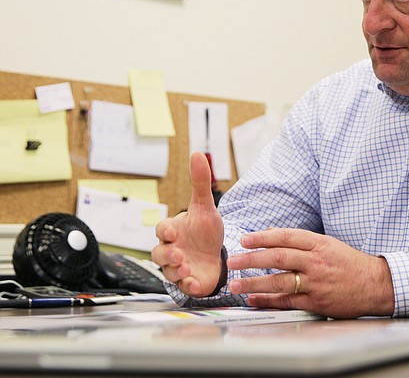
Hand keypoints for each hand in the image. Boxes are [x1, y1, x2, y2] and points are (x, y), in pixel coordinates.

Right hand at [152, 152, 225, 296]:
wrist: (217, 256)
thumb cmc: (206, 232)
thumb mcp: (206, 207)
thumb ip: (200, 183)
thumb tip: (197, 153)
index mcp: (173, 231)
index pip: (161, 229)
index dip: (165, 231)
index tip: (173, 232)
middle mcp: (172, 250)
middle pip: (158, 253)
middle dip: (167, 254)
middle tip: (179, 253)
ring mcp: (178, 268)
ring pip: (167, 272)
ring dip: (175, 270)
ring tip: (187, 266)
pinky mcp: (189, 282)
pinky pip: (182, 287)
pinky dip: (187, 285)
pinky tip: (195, 282)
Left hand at [226, 228, 394, 318]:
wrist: (374, 284)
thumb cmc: (349, 263)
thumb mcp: (328, 244)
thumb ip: (301, 241)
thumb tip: (272, 234)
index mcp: (320, 244)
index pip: (286, 237)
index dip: (263, 237)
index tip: (245, 239)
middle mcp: (317, 262)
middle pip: (279, 258)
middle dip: (252, 259)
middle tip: (232, 261)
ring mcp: (316, 283)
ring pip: (280, 282)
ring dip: (254, 283)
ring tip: (236, 284)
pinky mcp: (317, 302)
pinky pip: (288, 301)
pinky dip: (269, 301)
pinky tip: (254, 300)